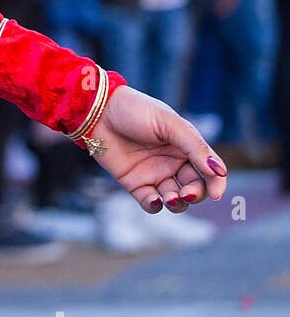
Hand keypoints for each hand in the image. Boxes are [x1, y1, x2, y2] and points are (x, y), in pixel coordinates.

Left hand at [86, 85, 226, 212]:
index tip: (217, 193)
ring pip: (176, 199)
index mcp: (185, 146)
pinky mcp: (135, 183)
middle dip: (195, 195)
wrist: (96, 110)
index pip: (210, 170)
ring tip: (171, 198)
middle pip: (195, 188)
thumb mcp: (168, 123)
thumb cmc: (134, 109)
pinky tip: (153, 199)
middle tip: (186, 193)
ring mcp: (154, 174)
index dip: (217, 183)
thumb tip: (220, 171)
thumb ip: (194, 146)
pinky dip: (155, 206)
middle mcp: (173, 162)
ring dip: (178, 204)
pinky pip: (150, 203)